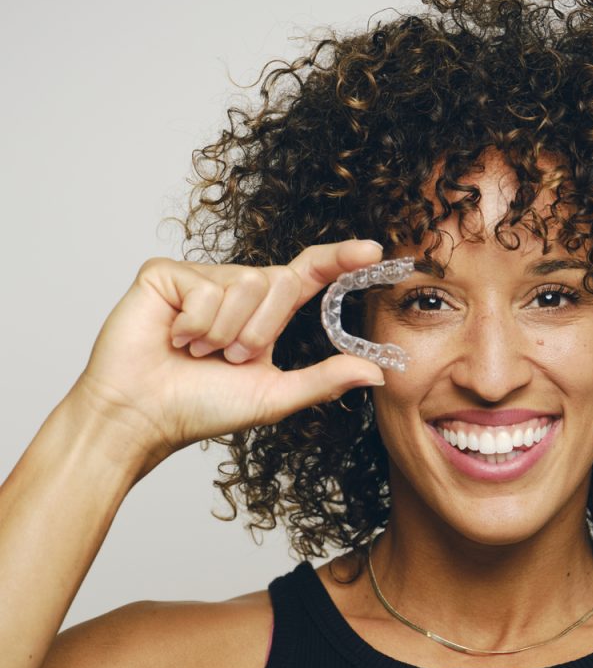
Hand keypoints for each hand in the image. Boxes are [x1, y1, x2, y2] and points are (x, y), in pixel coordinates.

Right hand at [70, 240, 385, 470]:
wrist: (142, 415)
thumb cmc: (200, 408)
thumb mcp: (274, 396)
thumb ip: (323, 380)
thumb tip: (375, 373)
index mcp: (263, 314)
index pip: (308, 275)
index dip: (339, 260)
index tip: (373, 252)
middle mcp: (234, 289)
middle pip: (279, 282)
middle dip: (259, 332)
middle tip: (228, 359)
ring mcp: (200, 278)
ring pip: (243, 283)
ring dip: (224, 332)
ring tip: (196, 351)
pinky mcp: (166, 273)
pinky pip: (205, 287)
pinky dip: (195, 324)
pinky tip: (174, 339)